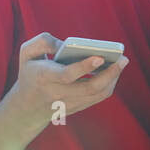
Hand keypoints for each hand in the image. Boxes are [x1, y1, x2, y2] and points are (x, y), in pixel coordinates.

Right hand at [7, 32, 129, 128]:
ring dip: (112, 79)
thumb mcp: (26, 52)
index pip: (67, 75)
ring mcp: (69, 103)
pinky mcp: (77, 108)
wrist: (27, 107)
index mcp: (43, 77)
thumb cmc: (29, 71)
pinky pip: (97, 97)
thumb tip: (65, 44)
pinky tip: (113, 71)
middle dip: (109, 73)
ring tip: (121, 62)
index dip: (85, 67)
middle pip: (88, 87)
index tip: (100, 56)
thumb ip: (43, 42)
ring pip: (96, 94)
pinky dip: (108, 84)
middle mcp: (57, 93)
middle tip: (123, 59)